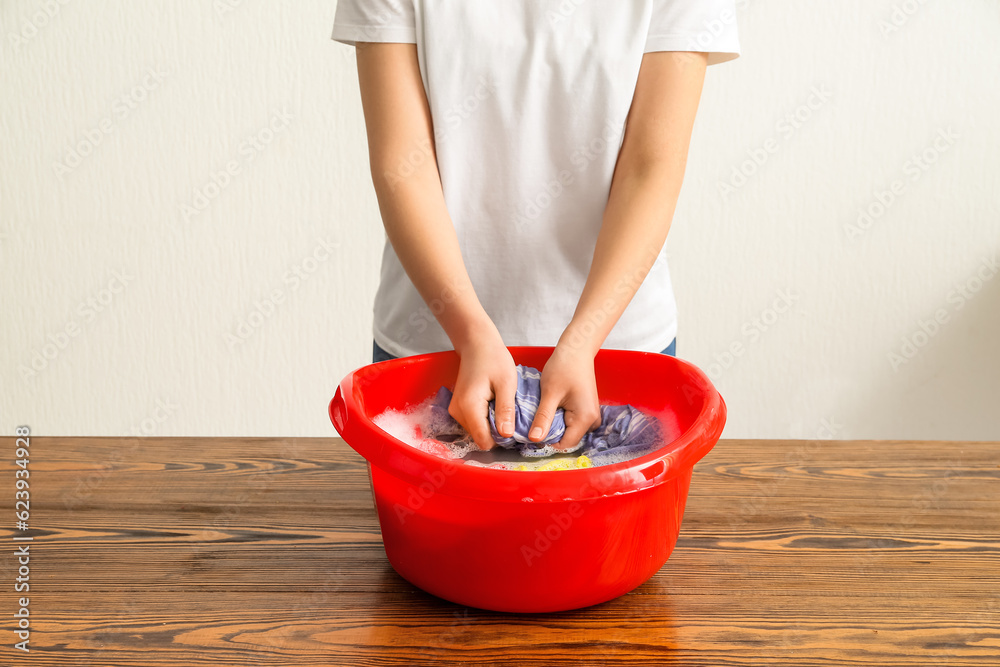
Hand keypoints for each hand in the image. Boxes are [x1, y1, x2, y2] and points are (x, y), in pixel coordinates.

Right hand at [448, 322, 517, 450]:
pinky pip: (474, 423)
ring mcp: (456, 411)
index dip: (501, 438)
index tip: (514, 426)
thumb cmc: (493, 359)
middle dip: (497, 431)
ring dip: (492, 425)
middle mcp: (458, 412)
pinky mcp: (458, 408)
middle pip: (480, 437)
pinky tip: (494, 404)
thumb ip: (505, 410)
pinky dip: (486, 418)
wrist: (477, 344)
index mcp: (469, 407)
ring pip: (477, 431)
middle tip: (511, 413)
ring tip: (502, 406)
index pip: (483, 440)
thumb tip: (506, 435)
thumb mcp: (506, 383)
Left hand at [528, 343, 601, 450]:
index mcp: (585, 419)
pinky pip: (570, 421)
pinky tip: (550, 406)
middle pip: (566, 438)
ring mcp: (590, 416)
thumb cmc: (564, 368)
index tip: (532, 430)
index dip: (547, 440)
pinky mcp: (585, 410)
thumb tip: (534, 439)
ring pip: (567, 430)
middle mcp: (592, 421)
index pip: (564, 444)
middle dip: (550, 432)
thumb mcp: (549, 394)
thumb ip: (543, 418)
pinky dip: (558, 417)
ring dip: (553, 424)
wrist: (576, 350)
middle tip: (535, 417)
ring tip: (543, 409)